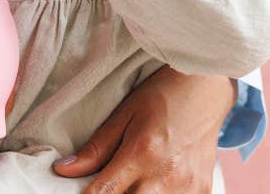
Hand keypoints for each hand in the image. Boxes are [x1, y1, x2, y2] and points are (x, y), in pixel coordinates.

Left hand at [53, 67, 234, 193]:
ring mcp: (188, 186)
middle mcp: (166, 175)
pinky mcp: (203, 190)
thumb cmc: (162, 96)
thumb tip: (63, 171)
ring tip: (136, 179)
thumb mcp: (124, 115)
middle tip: (112, 182)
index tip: (82, 191)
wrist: (206, 86)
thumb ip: (95, 149)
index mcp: (142, 153)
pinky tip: (156, 182)